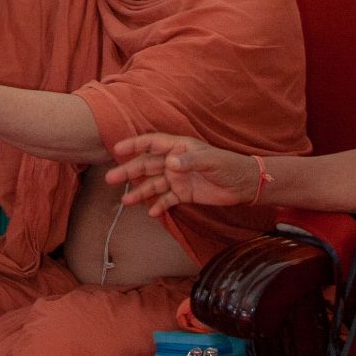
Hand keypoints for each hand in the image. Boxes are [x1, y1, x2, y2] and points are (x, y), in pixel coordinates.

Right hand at [106, 133, 263, 215]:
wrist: (244, 184)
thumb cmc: (229, 165)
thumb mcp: (211, 161)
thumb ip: (189, 161)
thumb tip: (169, 163)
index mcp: (179, 148)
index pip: (152, 143)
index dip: (134, 145)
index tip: (117, 149)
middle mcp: (175, 162)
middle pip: (147, 165)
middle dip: (129, 171)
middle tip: (111, 179)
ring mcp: (178, 178)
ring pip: (154, 184)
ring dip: (139, 191)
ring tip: (125, 201)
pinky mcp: (184, 193)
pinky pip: (167, 199)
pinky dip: (159, 205)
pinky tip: (150, 212)